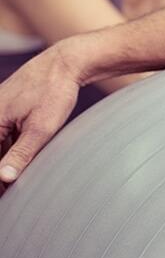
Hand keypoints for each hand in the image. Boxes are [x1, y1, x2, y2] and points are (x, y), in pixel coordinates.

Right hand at [0, 46, 80, 183]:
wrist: (65, 63)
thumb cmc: (53, 92)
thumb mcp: (40, 128)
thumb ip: (21, 154)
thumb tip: (3, 178)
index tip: (5, 193)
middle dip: (1, 170)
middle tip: (9, 192)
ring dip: (5, 162)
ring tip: (12, 185)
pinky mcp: (8, 110)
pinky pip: (4, 135)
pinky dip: (10, 150)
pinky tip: (18, 165)